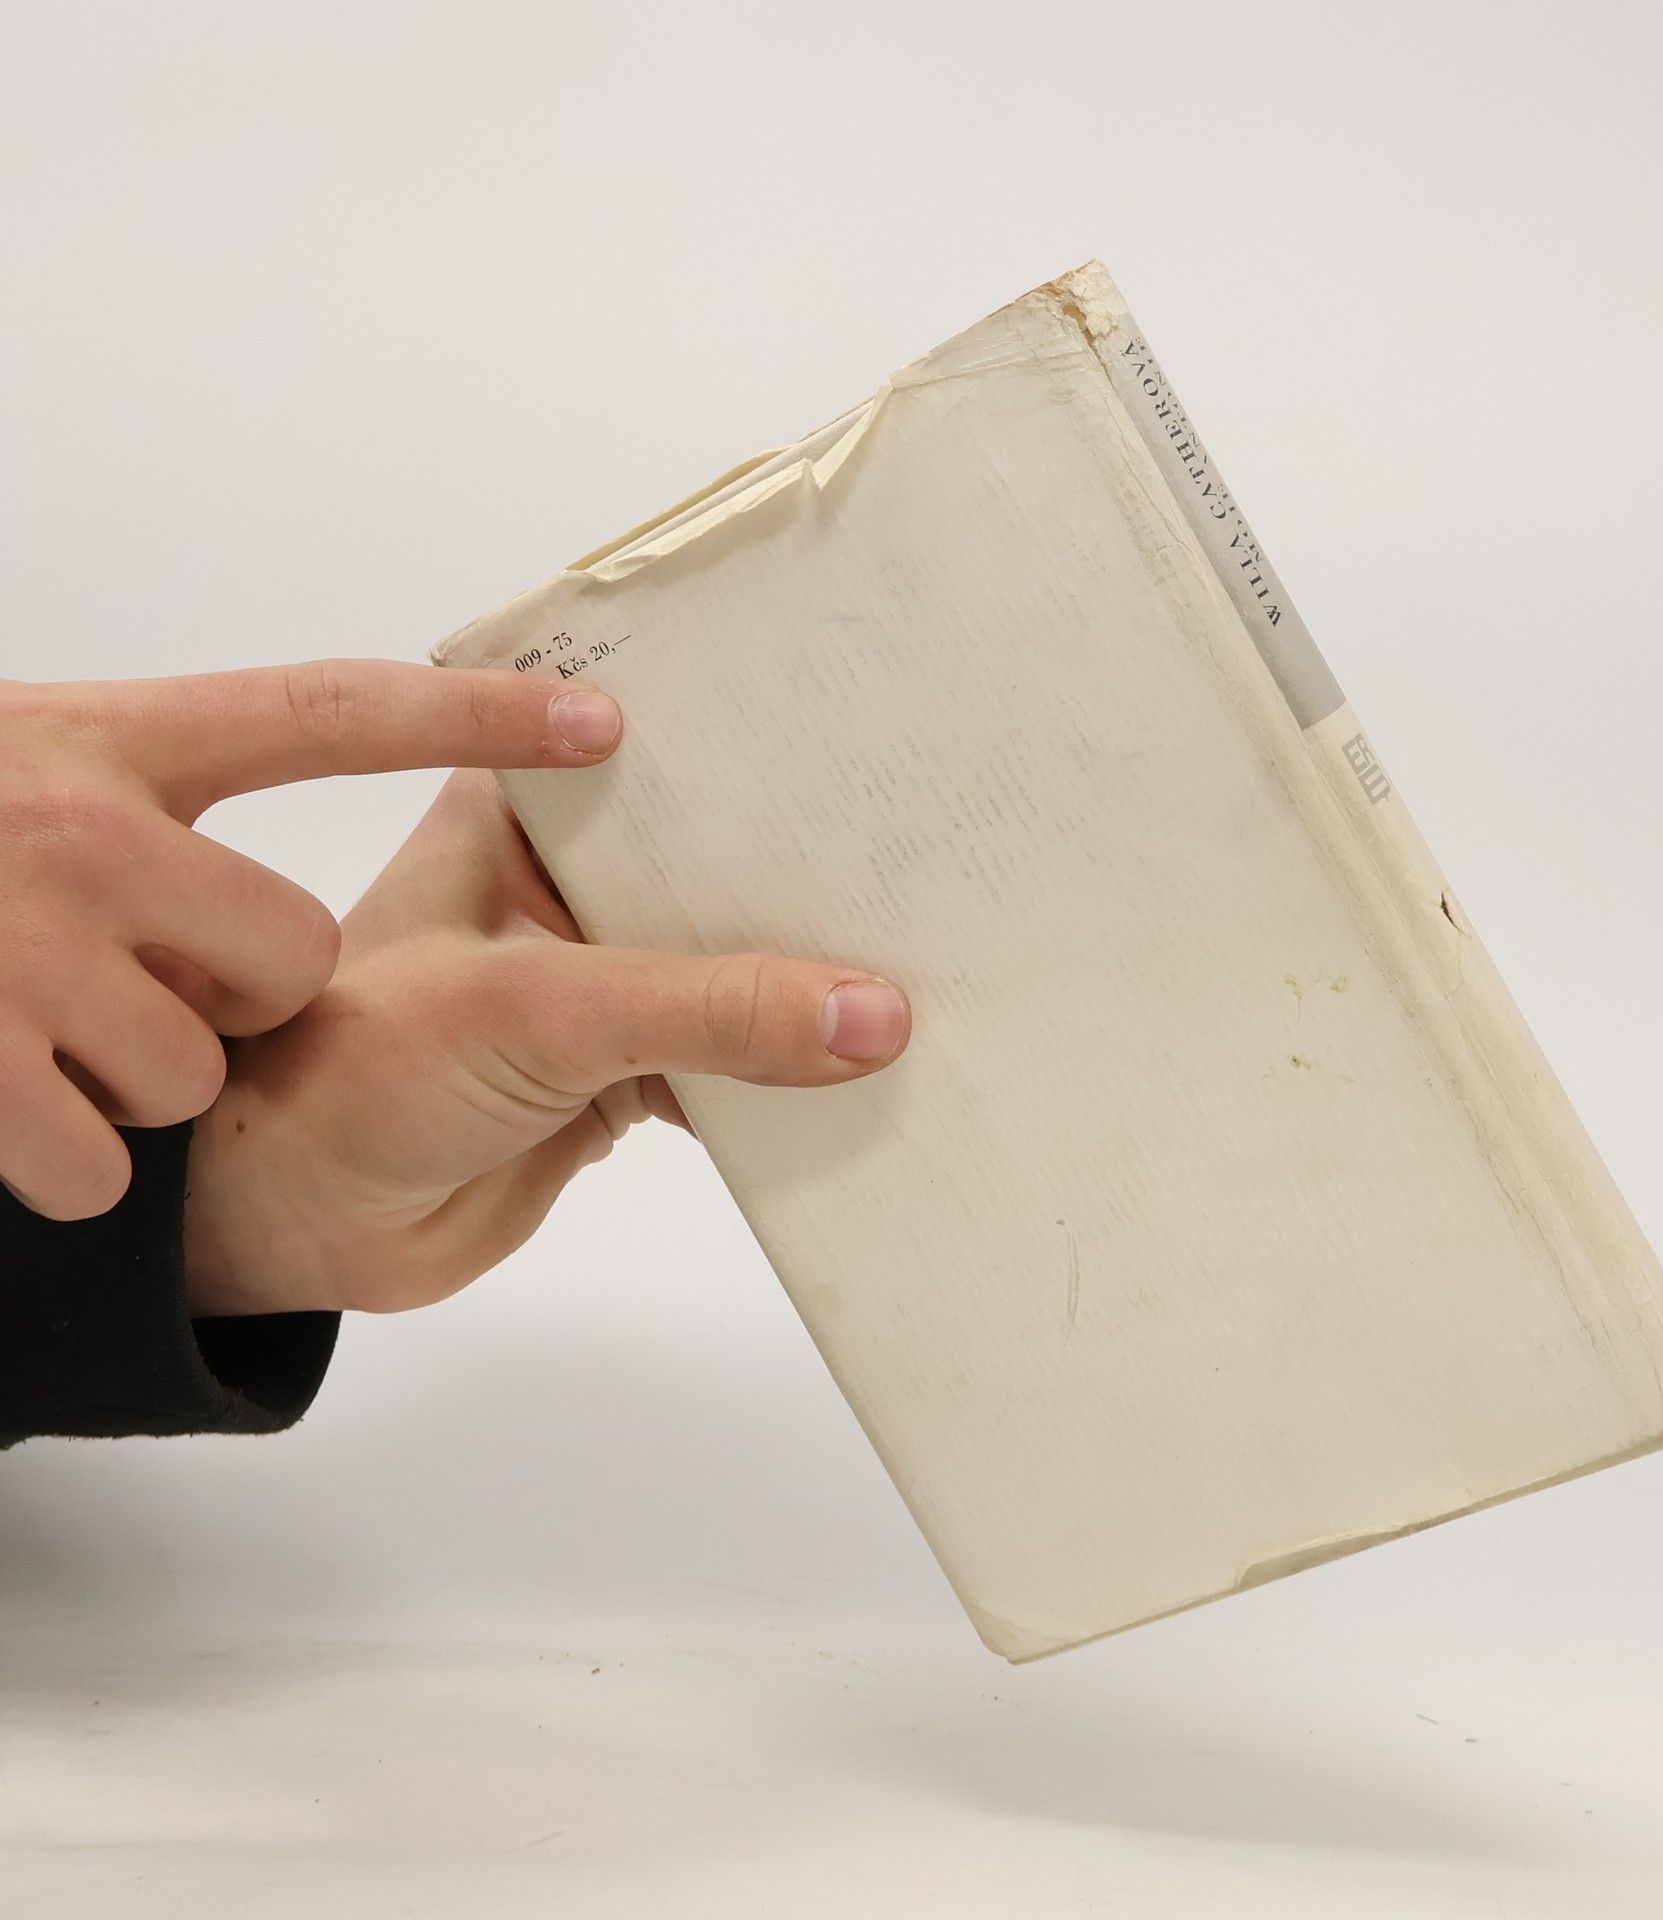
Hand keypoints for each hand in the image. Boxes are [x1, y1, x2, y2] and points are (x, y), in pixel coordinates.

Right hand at [0, 661, 622, 1218]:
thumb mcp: (31, 752)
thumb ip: (158, 773)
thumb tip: (318, 784)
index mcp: (108, 740)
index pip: (331, 714)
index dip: (475, 715)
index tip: (597, 720)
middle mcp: (78, 835)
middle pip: (293, 957)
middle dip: (250, 990)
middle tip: (151, 971)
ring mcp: (16, 954)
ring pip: (196, 1066)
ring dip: (146, 1070)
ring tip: (47, 1017)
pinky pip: (103, 1158)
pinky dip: (72, 1152)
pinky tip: (13, 1092)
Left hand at [181, 772, 910, 1317]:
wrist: (295, 1225)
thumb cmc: (360, 1071)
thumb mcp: (542, 1010)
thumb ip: (709, 1010)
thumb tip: (876, 1015)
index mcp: (526, 805)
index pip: (673, 749)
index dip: (774, 749)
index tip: (891, 748)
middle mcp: (571, 878)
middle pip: (726, 862)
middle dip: (819, 877)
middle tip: (945, 863)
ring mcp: (602, 976)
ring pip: (737, 966)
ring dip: (813, 985)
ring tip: (943, 963)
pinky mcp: (626, 1069)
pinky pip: (735, 1061)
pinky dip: (792, 1077)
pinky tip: (877, 1072)